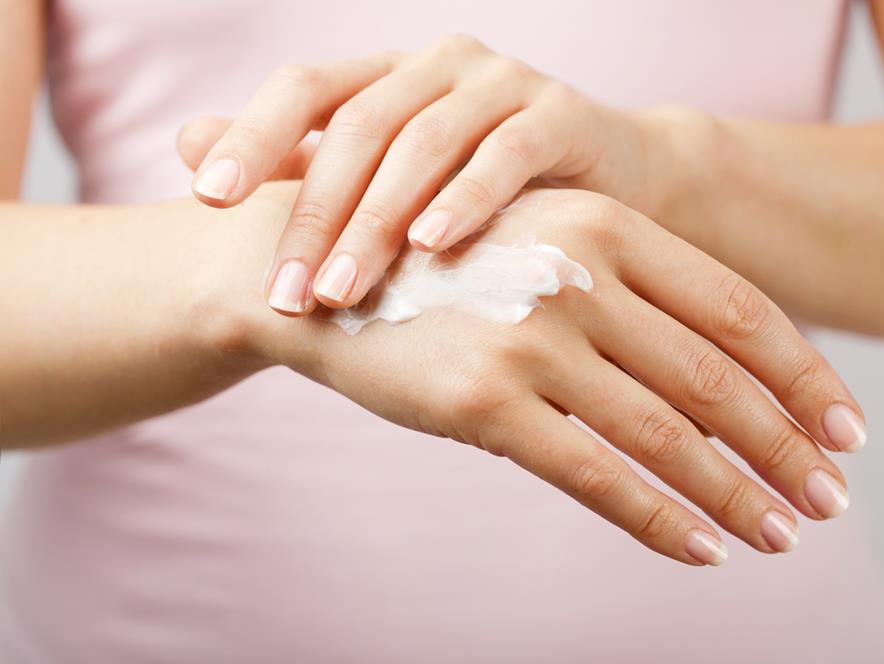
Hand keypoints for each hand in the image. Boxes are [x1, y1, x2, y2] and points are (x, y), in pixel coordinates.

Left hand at [180, 35, 651, 315]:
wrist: (614, 179)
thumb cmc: (491, 193)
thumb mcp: (391, 181)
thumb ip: (300, 166)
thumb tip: (185, 149)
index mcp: (389, 76)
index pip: (305, 89)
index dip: (252, 135)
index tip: (205, 199)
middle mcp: (438, 66)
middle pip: (359, 127)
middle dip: (315, 213)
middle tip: (287, 293)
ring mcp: (502, 83)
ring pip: (423, 142)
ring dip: (378, 220)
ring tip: (344, 289)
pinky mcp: (560, 115)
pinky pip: (506, 154)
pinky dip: (467, 199)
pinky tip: (434, 245)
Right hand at [223, 183, 864, 566]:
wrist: (323, 272)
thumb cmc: (448, 265)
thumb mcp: (545, 248)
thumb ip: (631, 294)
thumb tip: (727, 377)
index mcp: (607, 227)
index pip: (741, 309)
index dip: (805, 376)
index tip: (848, 431)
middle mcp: (579, 273)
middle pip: (717, 378)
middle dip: (785, 448)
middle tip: (831, 500)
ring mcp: (531, 336)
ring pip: (666, 434)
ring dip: (736, 493)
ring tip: (781, 534)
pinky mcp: (484, 400)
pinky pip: (596, 475)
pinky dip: (659, 519)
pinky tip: (702, 548)